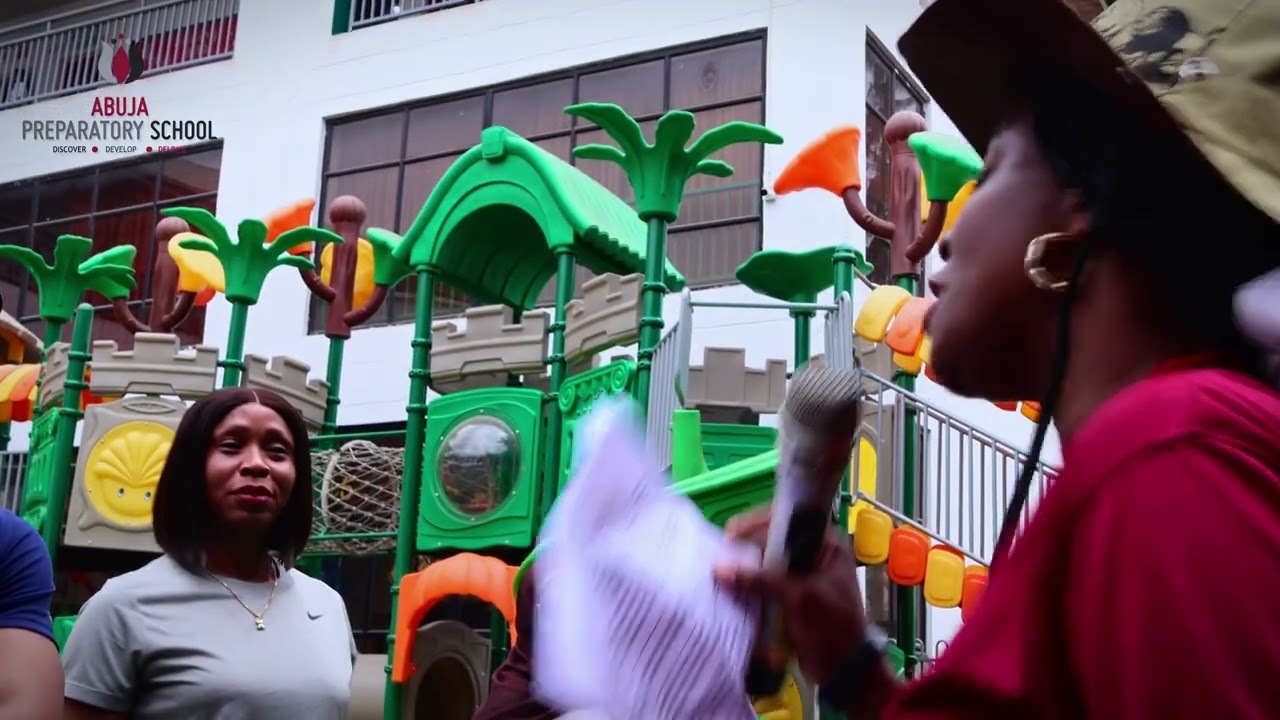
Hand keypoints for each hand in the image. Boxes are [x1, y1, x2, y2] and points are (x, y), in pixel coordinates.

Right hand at [714, 507, 867, 683]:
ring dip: (746, 566)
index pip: (788, 520)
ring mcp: (802, 574)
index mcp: (827, 543)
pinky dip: (750, 584)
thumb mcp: (800, 598)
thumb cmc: (833, 627)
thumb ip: (762, 580)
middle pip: (774, 540)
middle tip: (720, 552)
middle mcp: (814, 553)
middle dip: (747, 546)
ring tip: (719, 568)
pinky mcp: (791, 594)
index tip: (731, 533)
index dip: (757, 524)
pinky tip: (730, 585)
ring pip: (767, 561)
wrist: (845, 669)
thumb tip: (720, 570)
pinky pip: (766, 582)